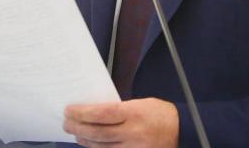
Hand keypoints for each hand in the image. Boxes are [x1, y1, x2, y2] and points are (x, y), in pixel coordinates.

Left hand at [63, 98, 178, 147]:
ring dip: (85, 140)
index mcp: (134, 113)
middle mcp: (133, 132)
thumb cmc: (160, 114)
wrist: (182, 130)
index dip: (82, 113)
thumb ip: (119, 109)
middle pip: (98, 133)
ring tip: (76, 133)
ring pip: (102, 147)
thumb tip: (94, 112)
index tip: (69, 110)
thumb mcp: (140, 103)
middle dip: (78, 127)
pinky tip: (90, 144)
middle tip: (66, 122)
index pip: (102, 114)